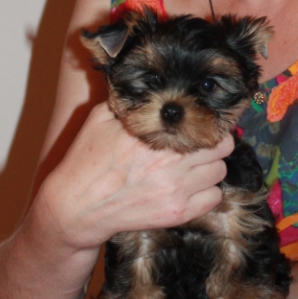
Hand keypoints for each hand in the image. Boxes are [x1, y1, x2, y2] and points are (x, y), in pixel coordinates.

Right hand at [36, 102, 232, 252]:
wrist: (76, 208)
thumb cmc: (86, 161)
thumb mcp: (101, 118)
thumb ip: (129, 101)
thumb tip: (148, 85)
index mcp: (155, 132)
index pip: (204, 122)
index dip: (205, 123)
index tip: (200, 125)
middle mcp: (171, 160)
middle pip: (222, 147)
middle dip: (213, 144)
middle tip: (200, 146)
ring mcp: (176, 188)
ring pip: (219, 172)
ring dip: (209, 168)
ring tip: (192, 168)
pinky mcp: (177, 212)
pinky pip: (214, 198)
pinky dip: (207, 193)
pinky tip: (190, 189)